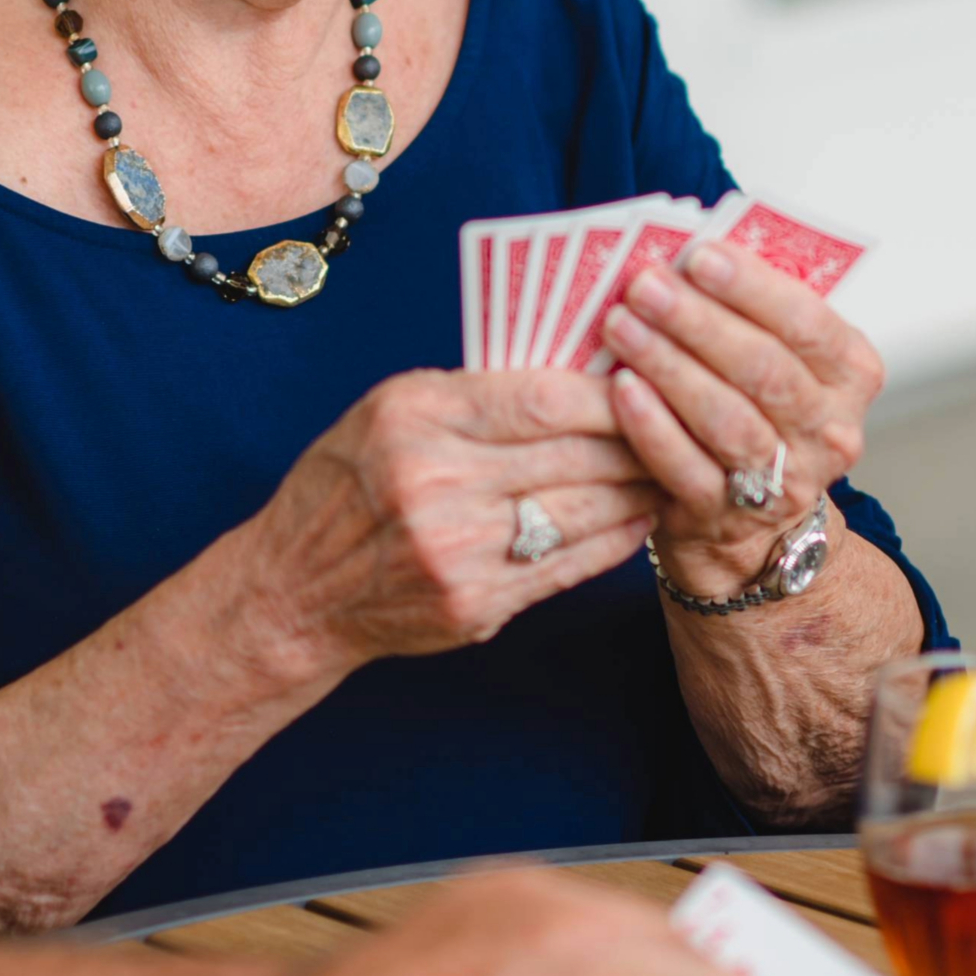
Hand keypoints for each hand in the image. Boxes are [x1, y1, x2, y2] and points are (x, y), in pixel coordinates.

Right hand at [241, 368, 663, 679]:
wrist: (293, 592)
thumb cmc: (343, 486)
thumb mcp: (387, 411)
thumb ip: (472, 392)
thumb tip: (575, 370)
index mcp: (414, 419)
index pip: (542, 397)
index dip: (609, 389)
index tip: (645, 375)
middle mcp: (436, 485)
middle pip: (575, 454)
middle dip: (640, 435)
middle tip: (682, 417)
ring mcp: (459, 552)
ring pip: (586, 510)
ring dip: (639, 486)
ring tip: (671, 464)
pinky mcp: (477, 605)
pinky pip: (571, 564)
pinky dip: (615, 537)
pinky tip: (637, 514)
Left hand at [597, 243, 884, 601]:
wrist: (753, 526)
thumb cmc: (758, 410)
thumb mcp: (778, 356)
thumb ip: (750, 310)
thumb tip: (685, 250)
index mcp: (851, 374)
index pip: (808, 323)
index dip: (752, 288)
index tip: (698, 255)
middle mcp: (830, 430)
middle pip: (764, 369)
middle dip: (698, 321)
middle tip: (645, 285)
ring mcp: (783, 480)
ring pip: (727, 418)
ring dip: (670, 366)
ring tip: (621, 325)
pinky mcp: (728, 516)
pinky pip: (687, 467)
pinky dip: (652, 426)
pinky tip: (620, 389)